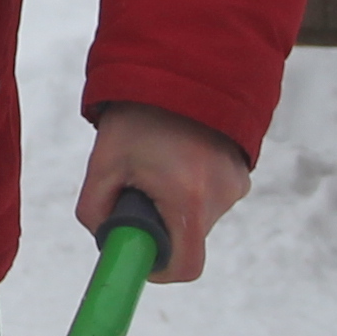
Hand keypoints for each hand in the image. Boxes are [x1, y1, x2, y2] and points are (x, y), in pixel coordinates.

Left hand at [77, 101, 249, 284]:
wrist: (182, 64)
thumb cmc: (138, 114)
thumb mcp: (102, 163)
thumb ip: (94, 211)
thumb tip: (105, 237)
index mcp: (188, 199)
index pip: (185, 266)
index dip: (160, 271)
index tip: (141, 256)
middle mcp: (221, 195)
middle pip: (188, 239)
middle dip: (160, 226)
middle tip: (137, 190)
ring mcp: (237, 182)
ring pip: (199, 216)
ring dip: (175, 203)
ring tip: (158, 162)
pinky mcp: (242, 169)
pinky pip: (212, 195)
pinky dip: (191, 187)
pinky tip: (177, 154)